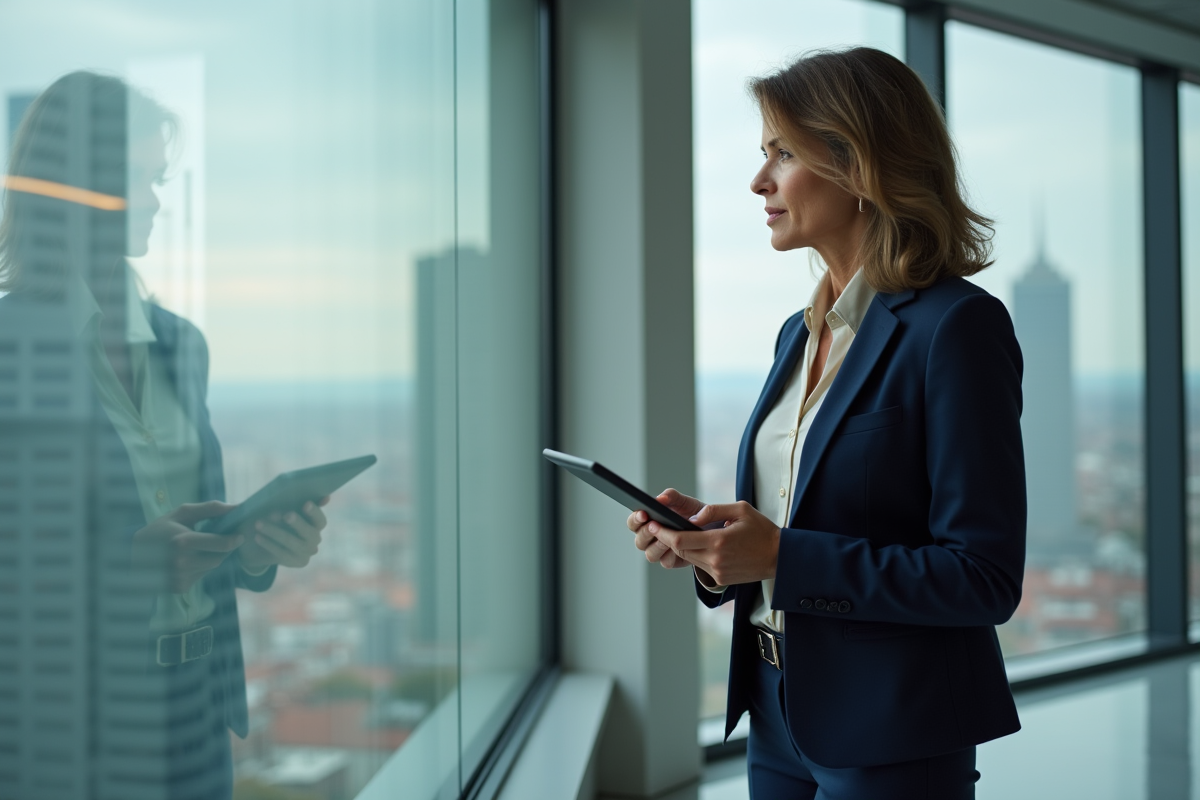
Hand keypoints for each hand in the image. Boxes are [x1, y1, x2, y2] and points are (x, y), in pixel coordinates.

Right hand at [130, 501, 245, 592]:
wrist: (131, 554)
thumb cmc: (160, 530)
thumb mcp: (182, 514)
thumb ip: (210, 509)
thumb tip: (236, 507)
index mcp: (182, 541)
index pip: (221, 545)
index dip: (235, 539)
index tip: (240, 535)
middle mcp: (182, 563)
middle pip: (219, 557)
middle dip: (224, 548)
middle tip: (220, 539)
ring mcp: (180, 578)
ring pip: (212, 567)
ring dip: (211, 558)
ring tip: (198, 549)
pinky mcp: (179, 588)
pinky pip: (201, 576)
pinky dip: (201, 567)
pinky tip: (188, 560)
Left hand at [236, 497, 329, 570]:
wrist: (267, 542)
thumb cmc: (279, 518)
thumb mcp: (286, 508)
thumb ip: (298, 502)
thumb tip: (323, 498)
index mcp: (317, 524)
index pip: (320, 519)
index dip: (314, 512)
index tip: (305, 503)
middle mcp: (315, 539)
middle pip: (309, 532)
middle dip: (297, 523)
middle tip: (286, 515)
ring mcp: (307, 552)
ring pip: (292, 542)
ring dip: (274, 532)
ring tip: (258, 524)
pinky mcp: (297, 562)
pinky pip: (282, 553)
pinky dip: (269, 544)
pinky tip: (258, 537)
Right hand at [626, 489, 704, 570]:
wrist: (710, 527)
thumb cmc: (692, 512)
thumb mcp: (683, 501)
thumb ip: (671, 496)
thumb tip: (660, 499)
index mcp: (647, 522)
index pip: (633, 522)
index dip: (635, 519)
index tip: (643, 513)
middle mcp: (650, 538)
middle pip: (639, 540)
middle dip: (646, 533)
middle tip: (654, 525)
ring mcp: (659, 551)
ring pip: (650, 554)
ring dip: (658, 546)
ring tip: (668, 537)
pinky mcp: (671, 561)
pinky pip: (666, 561)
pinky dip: (671, 555)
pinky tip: (678, 548)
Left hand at [650, 501, 779, 586]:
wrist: (780, 557)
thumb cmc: (761, 530)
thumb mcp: (740, 510)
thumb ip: (714, 510)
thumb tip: (693, 518)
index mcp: (718, 541)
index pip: (680, 539)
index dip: (662, 532)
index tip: (652, 523)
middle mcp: (715, 559)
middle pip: (679, 549)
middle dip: (666, 538)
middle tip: (656, 526)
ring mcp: (717, 571)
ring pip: (688, 558)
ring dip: (679, 546)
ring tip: (671, 532)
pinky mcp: (721, 578)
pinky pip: (700, 565)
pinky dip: (693, 554)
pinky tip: (692, 543)